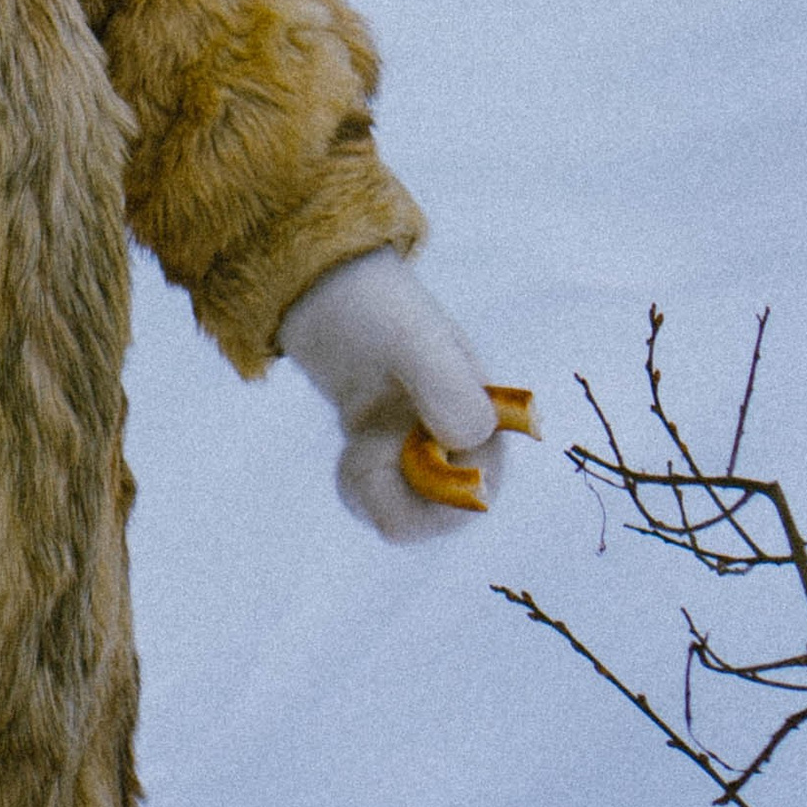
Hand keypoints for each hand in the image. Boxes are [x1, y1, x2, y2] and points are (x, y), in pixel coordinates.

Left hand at [278, 247, 507, 542]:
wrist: (321, 289)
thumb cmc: (373, 306)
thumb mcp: (410, 337)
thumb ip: (446, 386)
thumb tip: (468, 442)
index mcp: (486, 414)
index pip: (479, 491)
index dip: (437, 495)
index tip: (393, 454)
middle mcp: (463, 440)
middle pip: (441, 516)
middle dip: (395, 491)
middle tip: (363, 448)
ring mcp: (426, 451)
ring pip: (407, 517)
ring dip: (373, 489)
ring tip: (354, 449)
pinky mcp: (392, 457)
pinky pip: (381, 504)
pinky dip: (359, 489)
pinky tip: (349, 454)